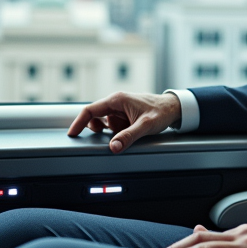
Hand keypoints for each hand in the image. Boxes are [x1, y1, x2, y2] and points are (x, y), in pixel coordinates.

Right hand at [66, 91, 181, 152]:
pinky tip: (132, 130)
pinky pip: (114, 125)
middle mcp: (116, 102)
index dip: (78, 122)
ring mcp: (120, 108)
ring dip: (114, 131)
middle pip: (96, 117)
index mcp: (117, 100)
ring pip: (106, 123)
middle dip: (102, 129)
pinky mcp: (124, 114)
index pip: (90, 110)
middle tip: (113, 135)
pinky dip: (119, 131)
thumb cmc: (161, 111)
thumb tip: (114, 147)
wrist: (174, 108)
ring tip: (131, 130)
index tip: (72, 133)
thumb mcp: (145, 125)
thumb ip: (128, 136)